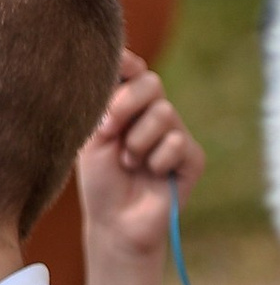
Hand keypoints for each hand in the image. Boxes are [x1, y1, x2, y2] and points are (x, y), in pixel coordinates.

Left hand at [76, 50, 203, 266]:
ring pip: (164, 112)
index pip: (134, 70)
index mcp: (128, 105)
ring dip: (137, 141)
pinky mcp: (192, 157)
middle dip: (125, 104)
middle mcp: (154, 115)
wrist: (114, 221)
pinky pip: (177, 142)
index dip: (126, 62)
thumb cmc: (99, 179)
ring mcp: (176, 134)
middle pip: (151, 82)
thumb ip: (104, 103)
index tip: (115, 64)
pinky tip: (150, 174)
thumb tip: (118, 63)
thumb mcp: (92, 137)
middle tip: (108, 131)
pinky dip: (156, 160)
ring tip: (128, 162)